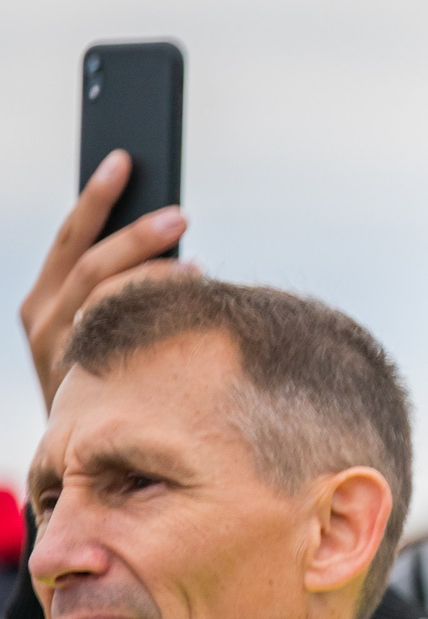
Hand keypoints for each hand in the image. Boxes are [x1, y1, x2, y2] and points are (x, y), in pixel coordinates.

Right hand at [21, 150, 196, 408]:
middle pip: (91, 263)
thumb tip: (170, 240)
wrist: (78, 458)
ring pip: (106, 296)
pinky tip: (190, 299)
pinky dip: (152, 310)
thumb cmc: (104, 383)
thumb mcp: (93, 332)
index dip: (97, 196)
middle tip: (179, 215)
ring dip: (152, 274)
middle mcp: (43, 321)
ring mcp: (61, 352)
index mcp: (42, 299)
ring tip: (194, 264)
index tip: (123, 160)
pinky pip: (119, 334)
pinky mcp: (81, 379)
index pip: (72, 237)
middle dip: (135, 234)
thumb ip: (113, 293)